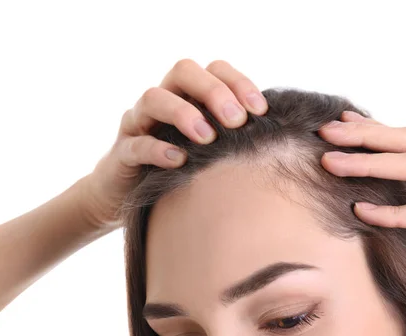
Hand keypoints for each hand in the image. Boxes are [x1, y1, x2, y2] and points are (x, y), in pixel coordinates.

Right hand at [80, 59, 267, 229]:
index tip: (260, 111)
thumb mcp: (213, 148)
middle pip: (183, 71)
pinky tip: (178, 160)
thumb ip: (237, 136)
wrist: (133, 194)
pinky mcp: (122, 152)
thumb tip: (282, 136)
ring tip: (207, 138)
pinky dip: (155, 149)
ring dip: (184, 114)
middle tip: (236, 121)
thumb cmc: (184, 167)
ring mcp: (139, 123)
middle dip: (213, 92)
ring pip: (153, 98)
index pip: (215, 69)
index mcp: (189, 94)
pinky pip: (135, 143)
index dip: (238, 83)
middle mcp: (164, 100)